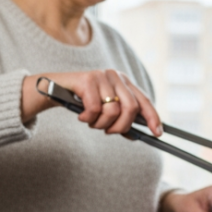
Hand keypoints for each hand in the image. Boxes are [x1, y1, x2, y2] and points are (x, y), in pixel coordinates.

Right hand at [21, 69, 163, 135]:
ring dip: (100, 124)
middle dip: (120, 126)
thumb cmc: (81, 101)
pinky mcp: (88, 80)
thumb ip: (119, 117)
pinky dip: (88, 118)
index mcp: (124, 82)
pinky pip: (95, 109)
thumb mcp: (103, 108)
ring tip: (91, 122)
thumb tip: (135, 135)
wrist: (54, 88)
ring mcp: (102, 76)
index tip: (157, 134)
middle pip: (130, 108)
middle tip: (108, 132)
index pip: (144, 101)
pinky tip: (82, 116)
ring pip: (113, 111)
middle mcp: (116, 76)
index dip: (152, 118)